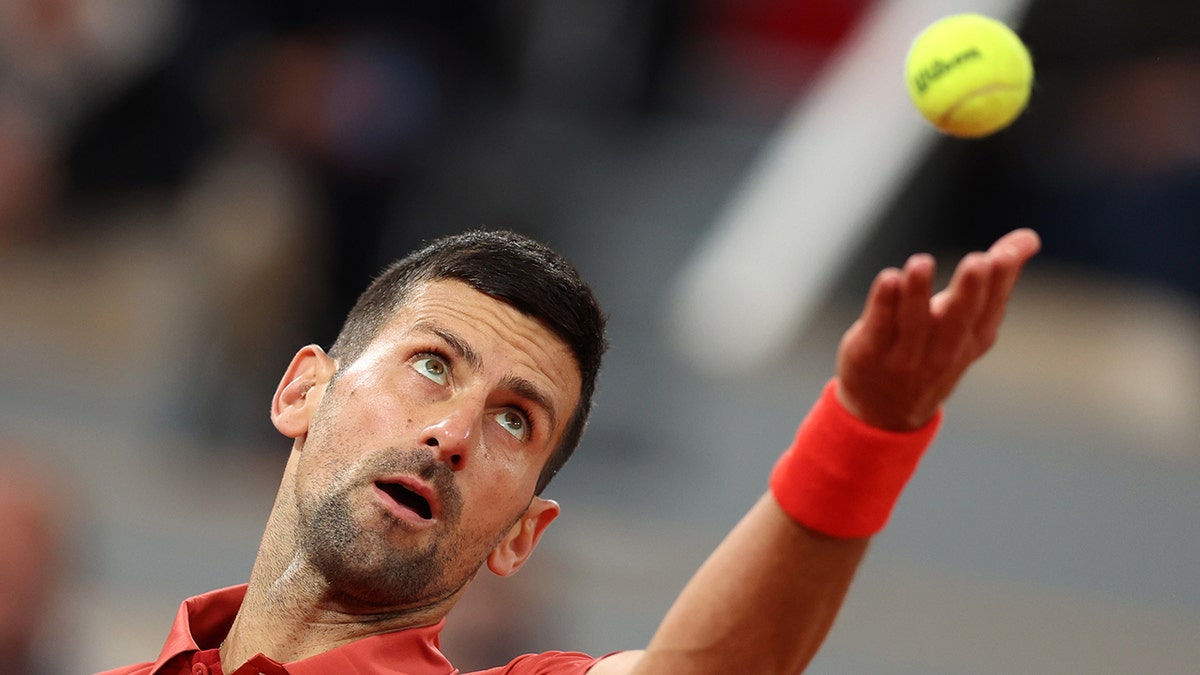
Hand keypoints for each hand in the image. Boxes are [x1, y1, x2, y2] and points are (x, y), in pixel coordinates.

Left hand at [835, 229, 1040, 430]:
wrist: (886, 411)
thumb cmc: (935, 350)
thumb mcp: (971, 322)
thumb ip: (997, 279)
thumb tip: (1029, 238)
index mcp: (972, 339)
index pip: (989, 308)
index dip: (998, 282)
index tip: (1003, 255)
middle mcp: (942, 350)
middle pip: (957, 319)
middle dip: (968, 291)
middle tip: (977, 262)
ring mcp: (904, 355)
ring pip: (913, 322)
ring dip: (918, 292)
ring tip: (921, 262)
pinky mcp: (869, 352)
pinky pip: (878, 326)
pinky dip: (882, 303)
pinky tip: (889, 279)